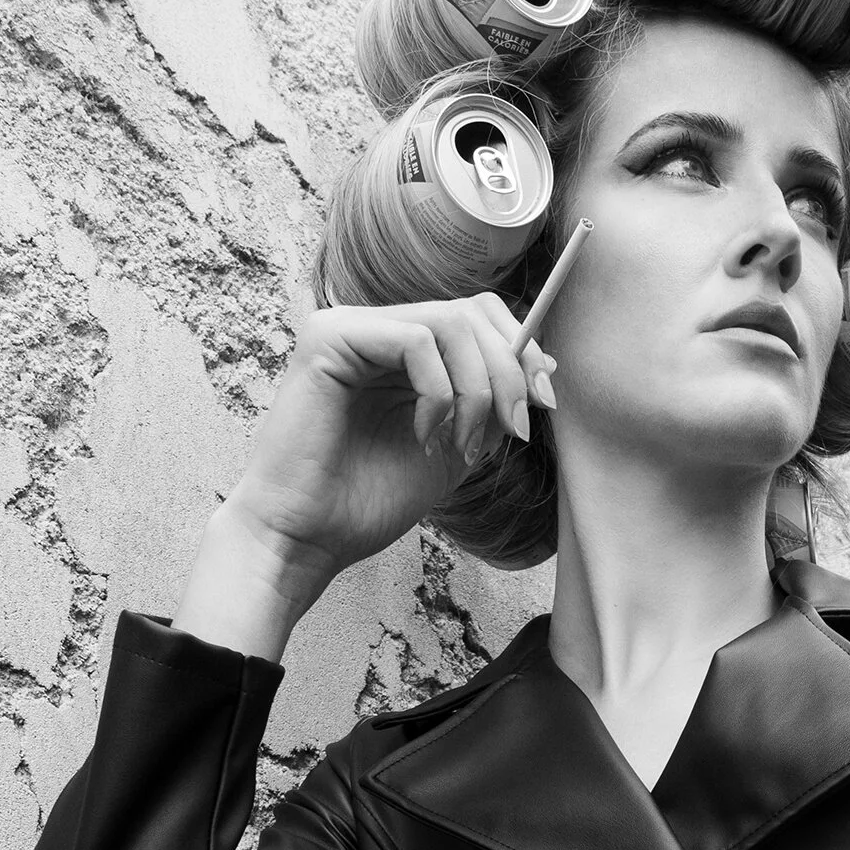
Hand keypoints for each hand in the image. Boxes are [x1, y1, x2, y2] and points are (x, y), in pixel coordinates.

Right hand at [174, 297, 556, 656]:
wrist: (306, 539)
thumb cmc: (366, 503)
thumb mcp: (454, 449)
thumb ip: (491, 406)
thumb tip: (543, 367)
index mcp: (402, 351)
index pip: (478, 316)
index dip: (522, 352)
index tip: (543, 405)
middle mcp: (375, 328)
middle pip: (473, 310)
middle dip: (510, 372)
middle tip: (515, 430)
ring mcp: (349, 326)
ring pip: (451, 322)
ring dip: (478, 391)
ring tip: (462, 447)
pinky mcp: (329, 337)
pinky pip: (416, 339)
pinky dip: (438, 394)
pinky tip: (423, 437)